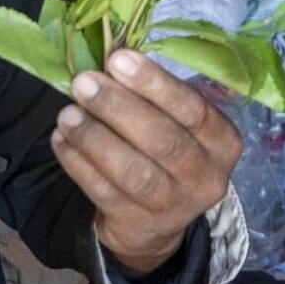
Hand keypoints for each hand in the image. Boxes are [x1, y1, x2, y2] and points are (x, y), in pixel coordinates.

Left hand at [56, 49, 243, 276]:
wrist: (158, 222)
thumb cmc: (167, 152)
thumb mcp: (177, 124)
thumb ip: (153, 96)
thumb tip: (108, 61)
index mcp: (222, 142)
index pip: (193, 109)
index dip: (154, 84)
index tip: (117, 59)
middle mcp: (206, 177)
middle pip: (162, 140)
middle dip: (118, 107)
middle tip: (83, 82)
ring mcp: (175, 206)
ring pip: (133, 172)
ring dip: (95, 138)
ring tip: (67, 114)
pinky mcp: (140, 224)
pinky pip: (104, 192)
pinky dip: (78, 164)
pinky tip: (62, 140)